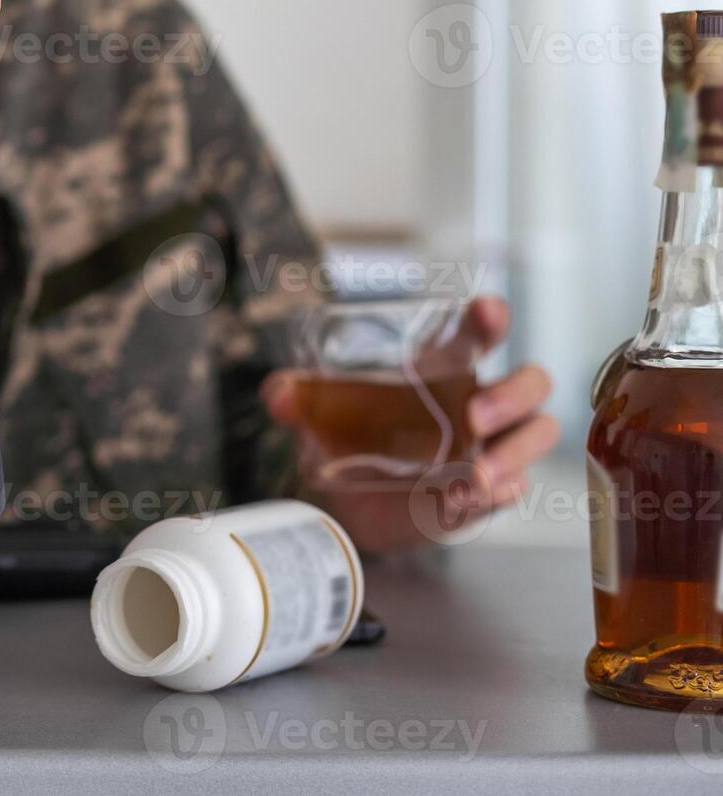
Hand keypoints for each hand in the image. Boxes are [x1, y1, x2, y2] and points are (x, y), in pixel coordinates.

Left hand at [260, 297, 559, 552]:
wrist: (346, 502)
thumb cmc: (345, 438)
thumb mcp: (316, 415)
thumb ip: (295, 398)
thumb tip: (278, 395)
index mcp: (442, 366)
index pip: (478, 333)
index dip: (490, 318)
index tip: (487, 312)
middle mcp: (478, 399)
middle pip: (531, 381)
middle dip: (514, 394)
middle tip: (473, 417)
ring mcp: (491, 445)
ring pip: (538, 433)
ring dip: (516, 452)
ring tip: (477, 474)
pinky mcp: (489, 489)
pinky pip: (516, 486)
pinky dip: (498, 491)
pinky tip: (465, 499)